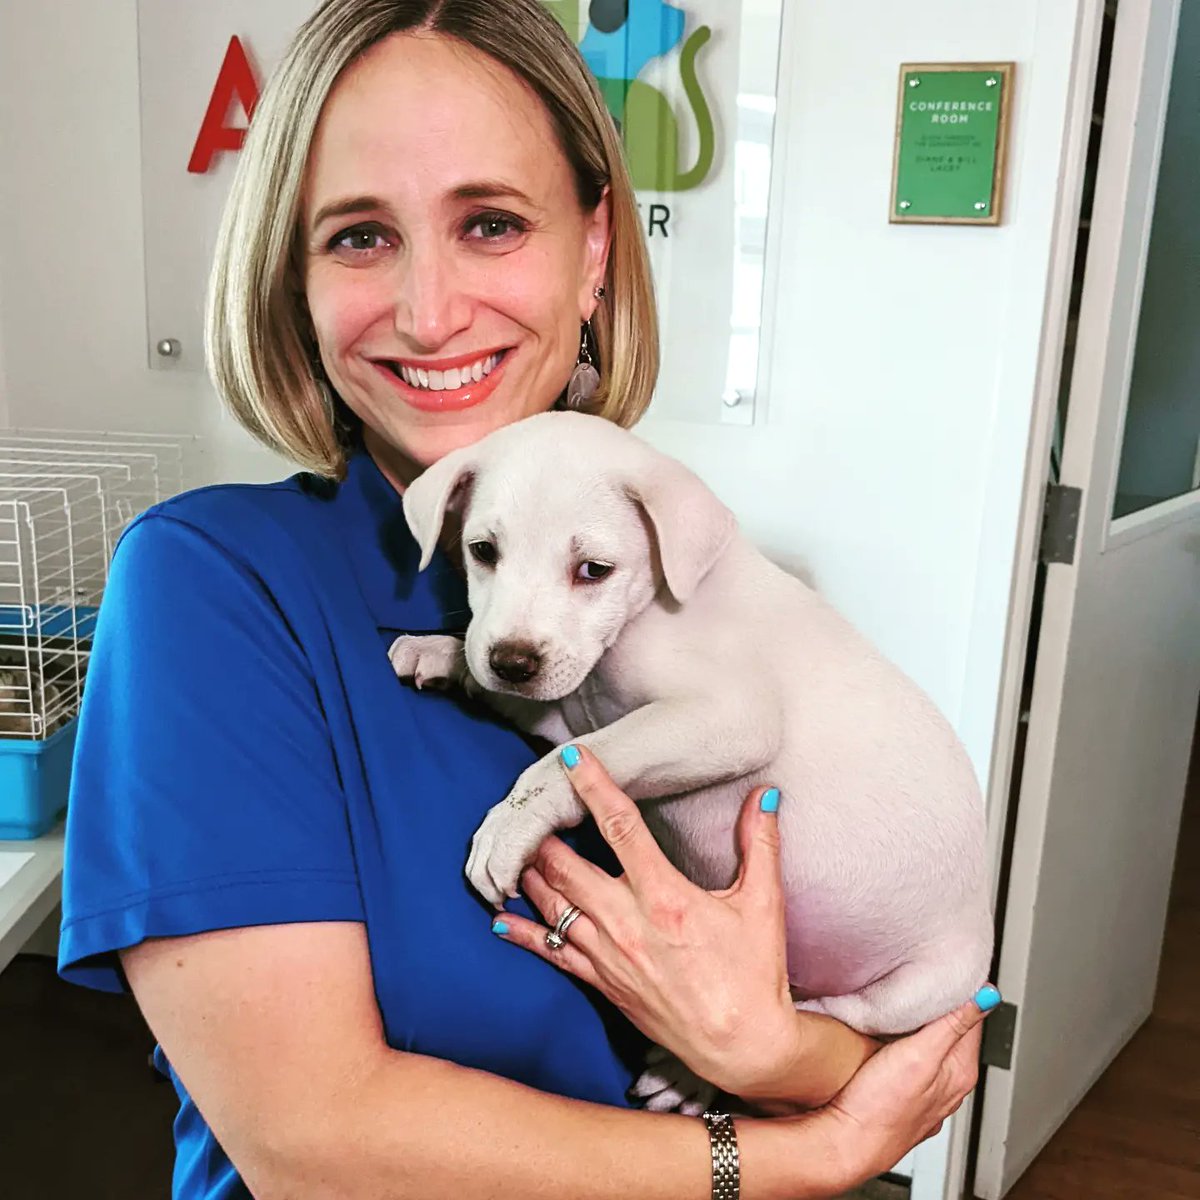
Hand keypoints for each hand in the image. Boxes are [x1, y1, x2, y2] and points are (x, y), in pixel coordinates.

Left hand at [489, 744, 798, 1096]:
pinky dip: (524, 934)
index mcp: (666, 897)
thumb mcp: (764, 905)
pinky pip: (553, 955)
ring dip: (530, 874)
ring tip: (512, 845)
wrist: (744, 1048)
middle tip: (527, 802)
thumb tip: (766, 797)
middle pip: (567, 867)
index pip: (622, 828)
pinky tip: (499, 919)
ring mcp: (610, 957)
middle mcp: (628, 924)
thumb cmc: (755, 975)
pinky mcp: (603, 984)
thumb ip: (760, 845)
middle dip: (542, 832)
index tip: (572, 760)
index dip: (594, 788)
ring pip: (553, 906)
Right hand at [814, 993, 993, 1188]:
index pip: (973, 1020)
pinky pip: (913, 1063)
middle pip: (953, 1034)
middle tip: (930, 976)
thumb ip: (952, 1024)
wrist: (846, 1144)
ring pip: (932, 1049)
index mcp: (959, 1072)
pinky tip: (894, 1038)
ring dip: (925, 1026)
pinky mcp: (902, 1098)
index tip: (953, 967)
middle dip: (944, 1006)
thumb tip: (988, 996)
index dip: (964, 991)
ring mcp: (925, 1095)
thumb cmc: (880, 1106)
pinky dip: (909, 1045)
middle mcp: (947, 1086)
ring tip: (912, 1000)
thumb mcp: (919, 1055)